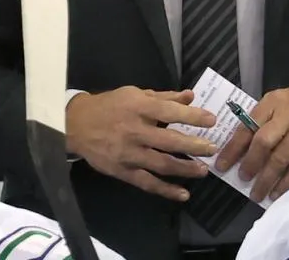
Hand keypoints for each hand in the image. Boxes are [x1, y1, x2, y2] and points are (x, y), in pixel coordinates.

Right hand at [65, 87, 217, 201]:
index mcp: (138, 107)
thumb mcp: (135, 94)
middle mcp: (135, 131)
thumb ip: (164, 97)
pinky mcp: (122, 171)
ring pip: (161, 164)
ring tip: (203, 170)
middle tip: (212, 148)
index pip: (170, 111)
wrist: (76, 125)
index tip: (212, 120)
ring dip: (185, 168)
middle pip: (169, 140)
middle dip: (194, 145)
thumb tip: (190, 96)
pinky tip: (183, 194)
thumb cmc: (110, 106)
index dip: (192, 116)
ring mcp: (129, 154)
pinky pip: (147, 183)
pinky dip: (166, 190)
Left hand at [214, 86, 288, 202]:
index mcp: (274, 101)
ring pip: (280, 159)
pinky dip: (287, 183)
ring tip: (258, 193)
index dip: (234, 148)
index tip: (222, 164)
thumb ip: (268, 118)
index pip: (248, 126)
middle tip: (243, 179)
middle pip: (262, 143)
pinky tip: (278, 192)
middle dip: (250, 165)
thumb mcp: (286, 101)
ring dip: (266, 179)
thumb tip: (245, 146)